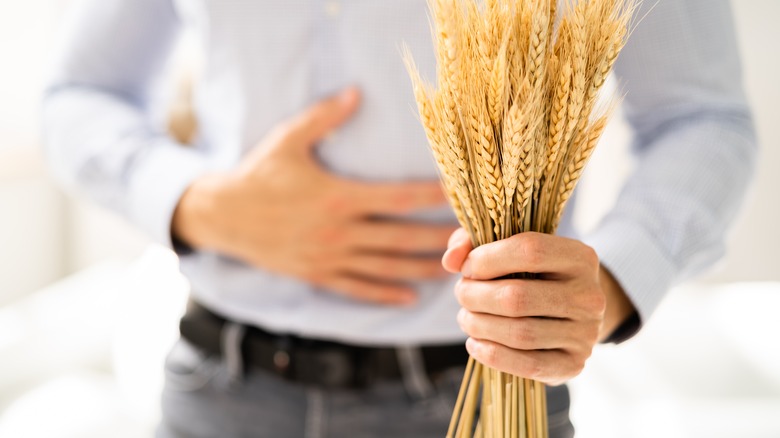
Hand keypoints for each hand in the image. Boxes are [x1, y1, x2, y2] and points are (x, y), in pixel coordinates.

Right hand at [173, 88, 456, 304]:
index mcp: (338, 197)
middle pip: (401, 237)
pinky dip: (385, 294)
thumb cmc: (259, 174)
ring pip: (386, 267)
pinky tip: (409, 296)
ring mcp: (329, 257)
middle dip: (440, 238)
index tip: (461, 193)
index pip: (397, 197)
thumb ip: (325, 117)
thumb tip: (357, 92)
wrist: (222, 216)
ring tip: (455, 270)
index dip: (432, 196)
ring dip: (422, 269)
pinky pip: (357, 288)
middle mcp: (338, 231)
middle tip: (474, 240)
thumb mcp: (288, 140)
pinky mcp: (318, 275)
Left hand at [442, 228, 633, 384]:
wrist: (570, 313)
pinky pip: (527, 365)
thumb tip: (451, 260)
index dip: (487, 258)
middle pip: (518, 297)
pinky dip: (492, 355)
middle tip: (461, 294)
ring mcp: (586, 333)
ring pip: (519, 333)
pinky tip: (475, 344)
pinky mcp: (573, 364)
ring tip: (466, 318)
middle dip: (475, 296)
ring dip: (479, 325)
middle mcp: (590, 295)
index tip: (467, 267)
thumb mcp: (509, 248)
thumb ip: (474, 243)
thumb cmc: (532, 274)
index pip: (530, 250)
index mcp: (579, 257)